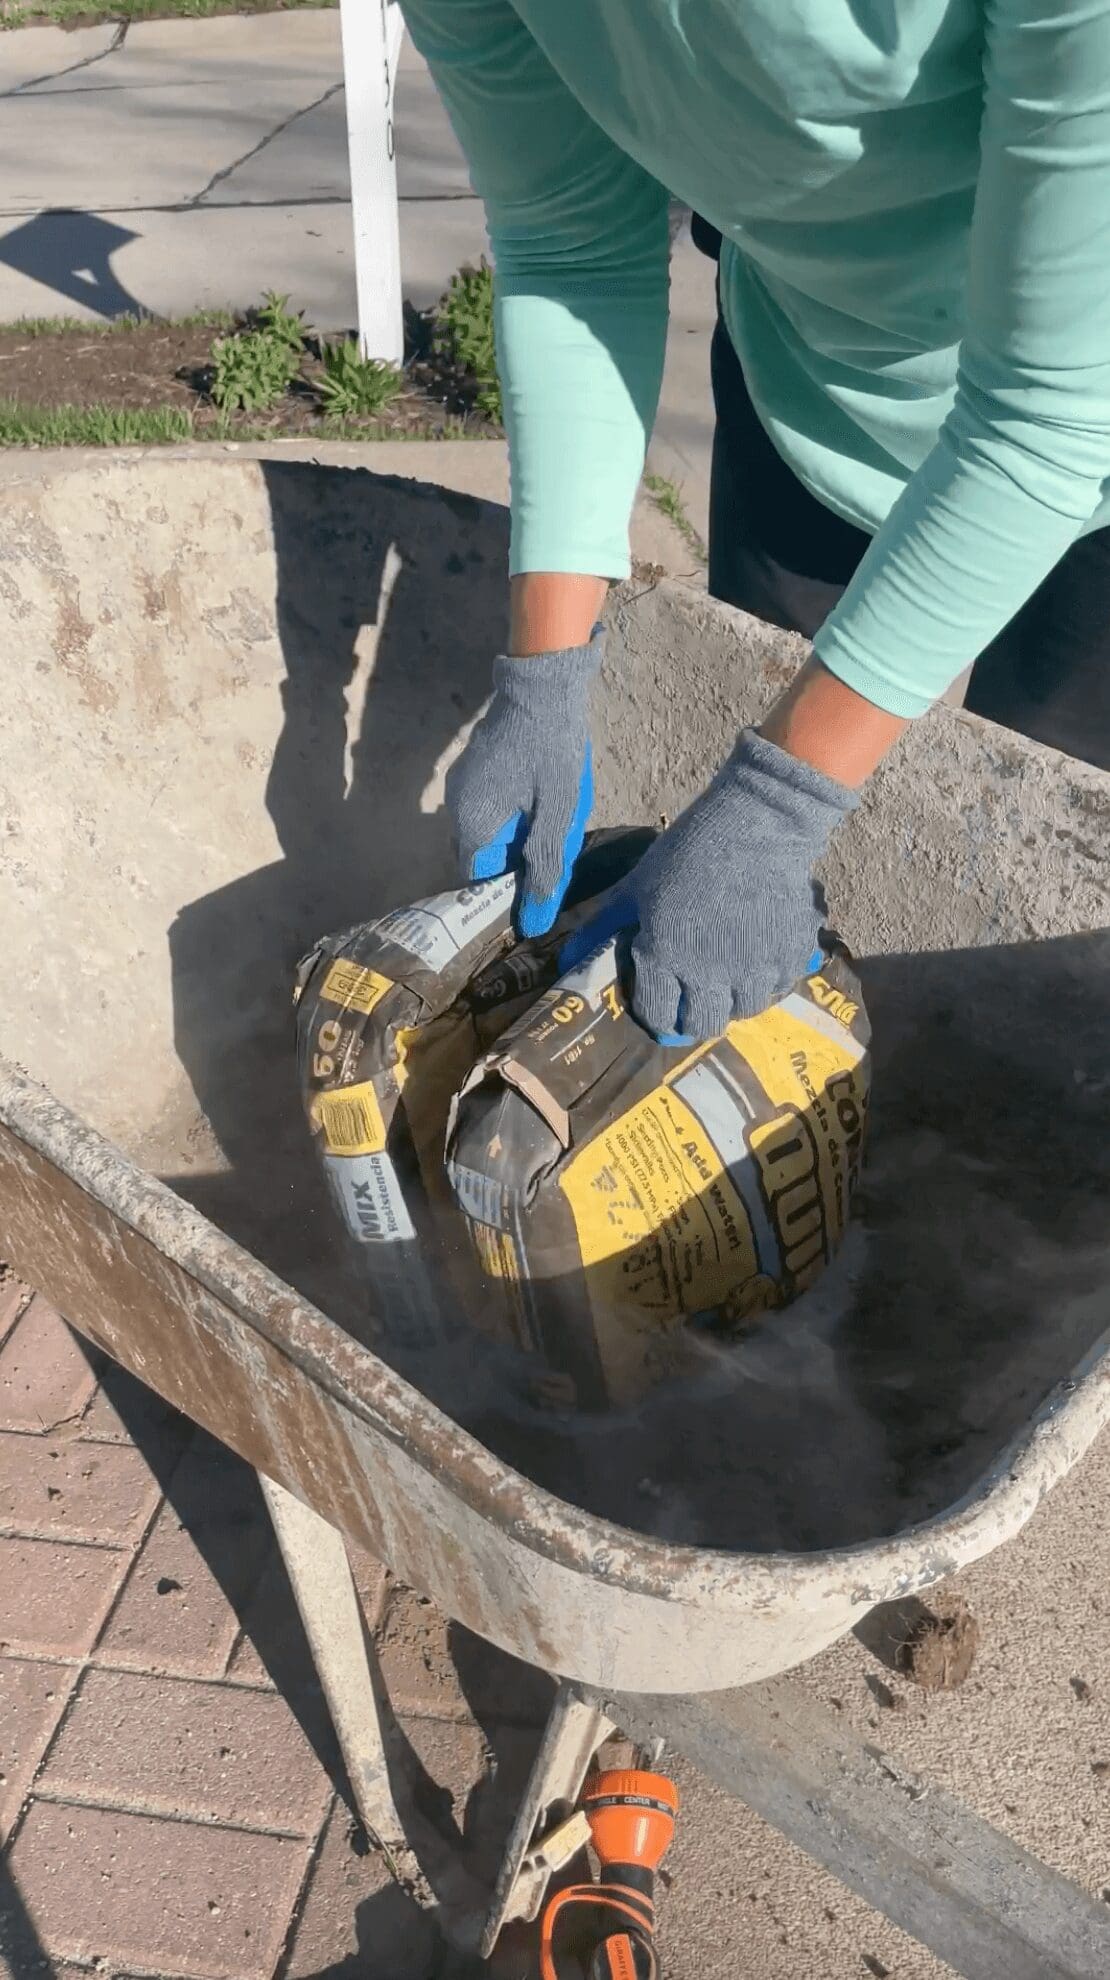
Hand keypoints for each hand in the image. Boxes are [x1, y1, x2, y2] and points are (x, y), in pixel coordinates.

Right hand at [446, 629, 601, 936]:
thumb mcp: (557, 817)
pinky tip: (542, 806)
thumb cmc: (553, 751)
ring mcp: (463, 786)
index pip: (478, 883)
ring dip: (515, 841)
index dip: (506, 896)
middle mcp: (457, 808)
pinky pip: (489, 808)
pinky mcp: (475, 769)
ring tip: (553, 831)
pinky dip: (512, 818)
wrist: (544, 682)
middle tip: (553, 863)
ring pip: (487, 833)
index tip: (536, 896)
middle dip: (514, 867)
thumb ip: (545, 870)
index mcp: (473, 825)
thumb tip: (534, 923)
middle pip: (482, 859)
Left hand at [561, 728, 858, 1042]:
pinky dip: (769, 981)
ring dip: (732, 1002)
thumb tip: (566, 959)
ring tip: (727, 980)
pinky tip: (759, 960)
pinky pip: (780, 987)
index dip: (655, 1015)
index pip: (658, 1015)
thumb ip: (602, 927)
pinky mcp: (791, 955)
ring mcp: (755, 967)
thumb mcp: (637, 887)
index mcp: (666, 956)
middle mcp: (710, 973)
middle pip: (702, 1025)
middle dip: (693, 1018)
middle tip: (694, 1000)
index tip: (659, 1005)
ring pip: (743, 1011)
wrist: (759, 822)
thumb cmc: (688, 851)